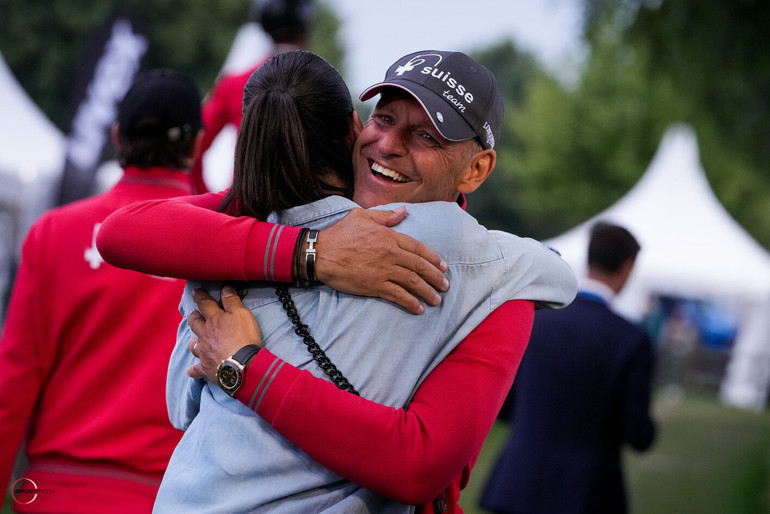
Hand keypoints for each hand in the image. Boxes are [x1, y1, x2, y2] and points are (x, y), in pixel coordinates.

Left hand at [187, 286, 261, 380]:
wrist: (241, 365)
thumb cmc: (243, 337)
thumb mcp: (242, 314)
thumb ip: (232, 301)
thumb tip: (225, 287)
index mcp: (214, 320)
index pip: (205, 304)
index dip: (200, 296)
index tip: (196, 291)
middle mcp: (205, 335)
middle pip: (195, 323)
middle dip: (194, 317)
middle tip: (193, 313)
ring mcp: (204, 352)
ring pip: (194, 345)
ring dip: (193, 341)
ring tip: (193, 340)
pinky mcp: (206, 368)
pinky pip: (196, 369)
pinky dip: (194, 370)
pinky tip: (192, 371)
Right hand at [314, 207, 448, 314]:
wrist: (321, 253)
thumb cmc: (339, 233)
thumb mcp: (362, 216)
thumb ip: (385, 216)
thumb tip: (403, 211)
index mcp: (390, 236)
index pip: (418, 248)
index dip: (433, 258)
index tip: (443, 267)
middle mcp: (391, 254)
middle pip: (419, 266)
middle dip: (435, 277)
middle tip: (444, 286)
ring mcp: (384, 271)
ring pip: (412, 282)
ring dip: (427, 292)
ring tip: (436, 300)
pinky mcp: (374, 285)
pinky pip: (397, 295)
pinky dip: (410, 302)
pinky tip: (418, 308)